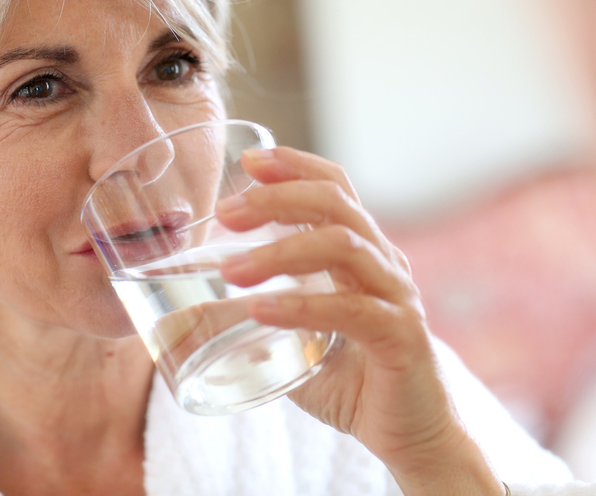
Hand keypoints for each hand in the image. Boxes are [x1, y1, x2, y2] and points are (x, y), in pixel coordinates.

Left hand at [216, 147, 503, 495]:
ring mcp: (396, 297)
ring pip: (343, 245)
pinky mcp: (401, 337)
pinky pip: (353, 309)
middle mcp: (383, 263)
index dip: (295, 165)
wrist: (412, 435)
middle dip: (277, 198)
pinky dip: (302, 306)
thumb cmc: (352, 382)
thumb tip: (183, 317)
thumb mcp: (295, 339)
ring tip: (231, 271)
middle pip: (336, 203)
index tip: (249, 161)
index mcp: (362, 253)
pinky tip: (261, 310)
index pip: (335, 187)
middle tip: (226, 213)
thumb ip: (254, 318)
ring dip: (281, 250)